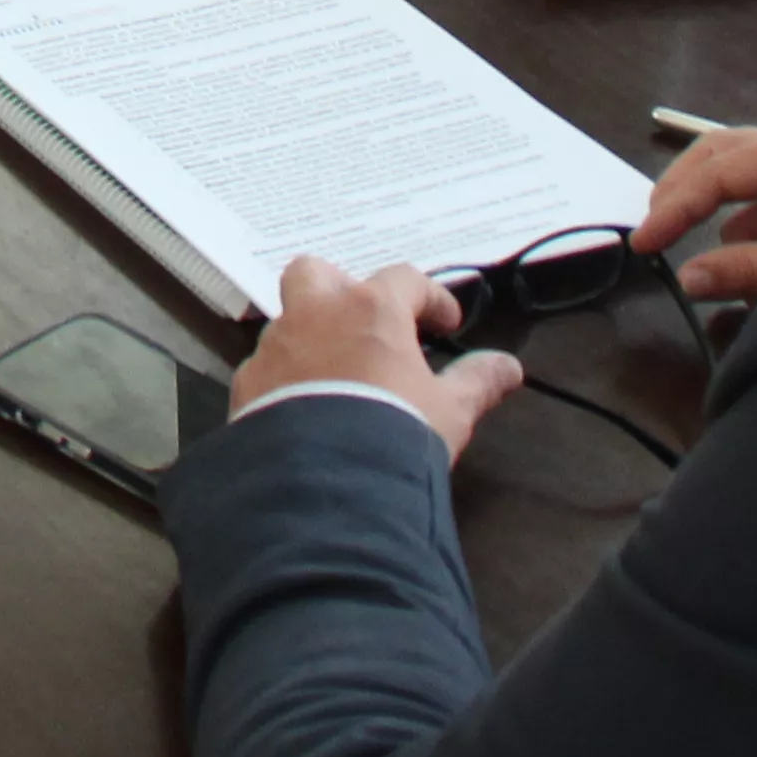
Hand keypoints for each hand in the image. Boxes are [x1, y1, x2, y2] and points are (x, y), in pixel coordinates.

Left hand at [234, 254, 519, 467]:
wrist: (328, 483)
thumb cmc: (396, 432)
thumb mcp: (451, 410)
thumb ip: (477, 382)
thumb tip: (509, 367)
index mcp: (368, 309)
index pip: (404, 279)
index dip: (430, 297)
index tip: (446, 323)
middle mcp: (314, 314)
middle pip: (316, 273)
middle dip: (339, 289)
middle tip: (365, 325)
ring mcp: (274, 348)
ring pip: (286, 322)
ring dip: (310, 339)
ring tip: (336, 378)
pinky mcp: (247, 386)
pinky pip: (265, 369)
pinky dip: (284, 380)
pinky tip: (302, 411)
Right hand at [636, 118, 756, 304]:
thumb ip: (746, 270)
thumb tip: (688, 276)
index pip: (721, 170)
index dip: (676, 206)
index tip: (643, 241)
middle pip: (724, 156)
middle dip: (685, 193)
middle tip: (651, 231)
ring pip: (747, 183)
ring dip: (724, 220)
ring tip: (706, 263)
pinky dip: (755, 233)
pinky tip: (754, 270)